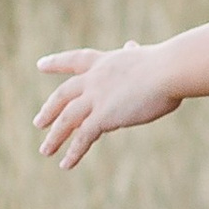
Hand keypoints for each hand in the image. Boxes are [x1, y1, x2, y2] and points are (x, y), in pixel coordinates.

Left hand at [34, 43, 182, 170]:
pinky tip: (65, 164)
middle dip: (50, 109)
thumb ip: (133, 53)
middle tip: (39, 122)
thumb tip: (131, 45)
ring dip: (55, 137)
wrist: (169, 70)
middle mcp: (94, 79)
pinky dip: (73, 152)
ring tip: (45, 151)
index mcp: (105, 62)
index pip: (75, 60)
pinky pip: (82, 137)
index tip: (40, 65)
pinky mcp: (103, 116)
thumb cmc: (166, 64)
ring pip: (66, 120)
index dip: (57, 63)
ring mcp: (96, 98)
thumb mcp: (144, 55)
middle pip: (63, 95)